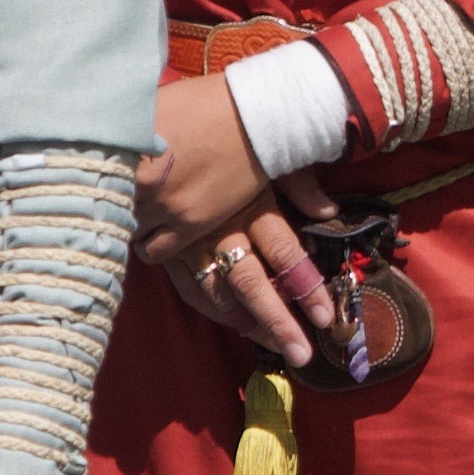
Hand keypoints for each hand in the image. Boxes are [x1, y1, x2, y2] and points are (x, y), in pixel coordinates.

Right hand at [135, 67, 333, 367]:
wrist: (143, 120)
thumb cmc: (217, 127)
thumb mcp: (266, 147)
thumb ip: (299, 179)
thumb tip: (330, 209)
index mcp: (250, 201)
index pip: (286, 252)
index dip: (307, 287)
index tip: (327, 317)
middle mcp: (220, 227)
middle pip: (254, 283)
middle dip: (280, 322)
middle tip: (305, 354)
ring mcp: (187, 240)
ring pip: (219, 292)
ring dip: (248, 321)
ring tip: (275, 347)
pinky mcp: (162, 244)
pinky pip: (187, 283)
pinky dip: (209, 304)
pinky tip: (230, 321)